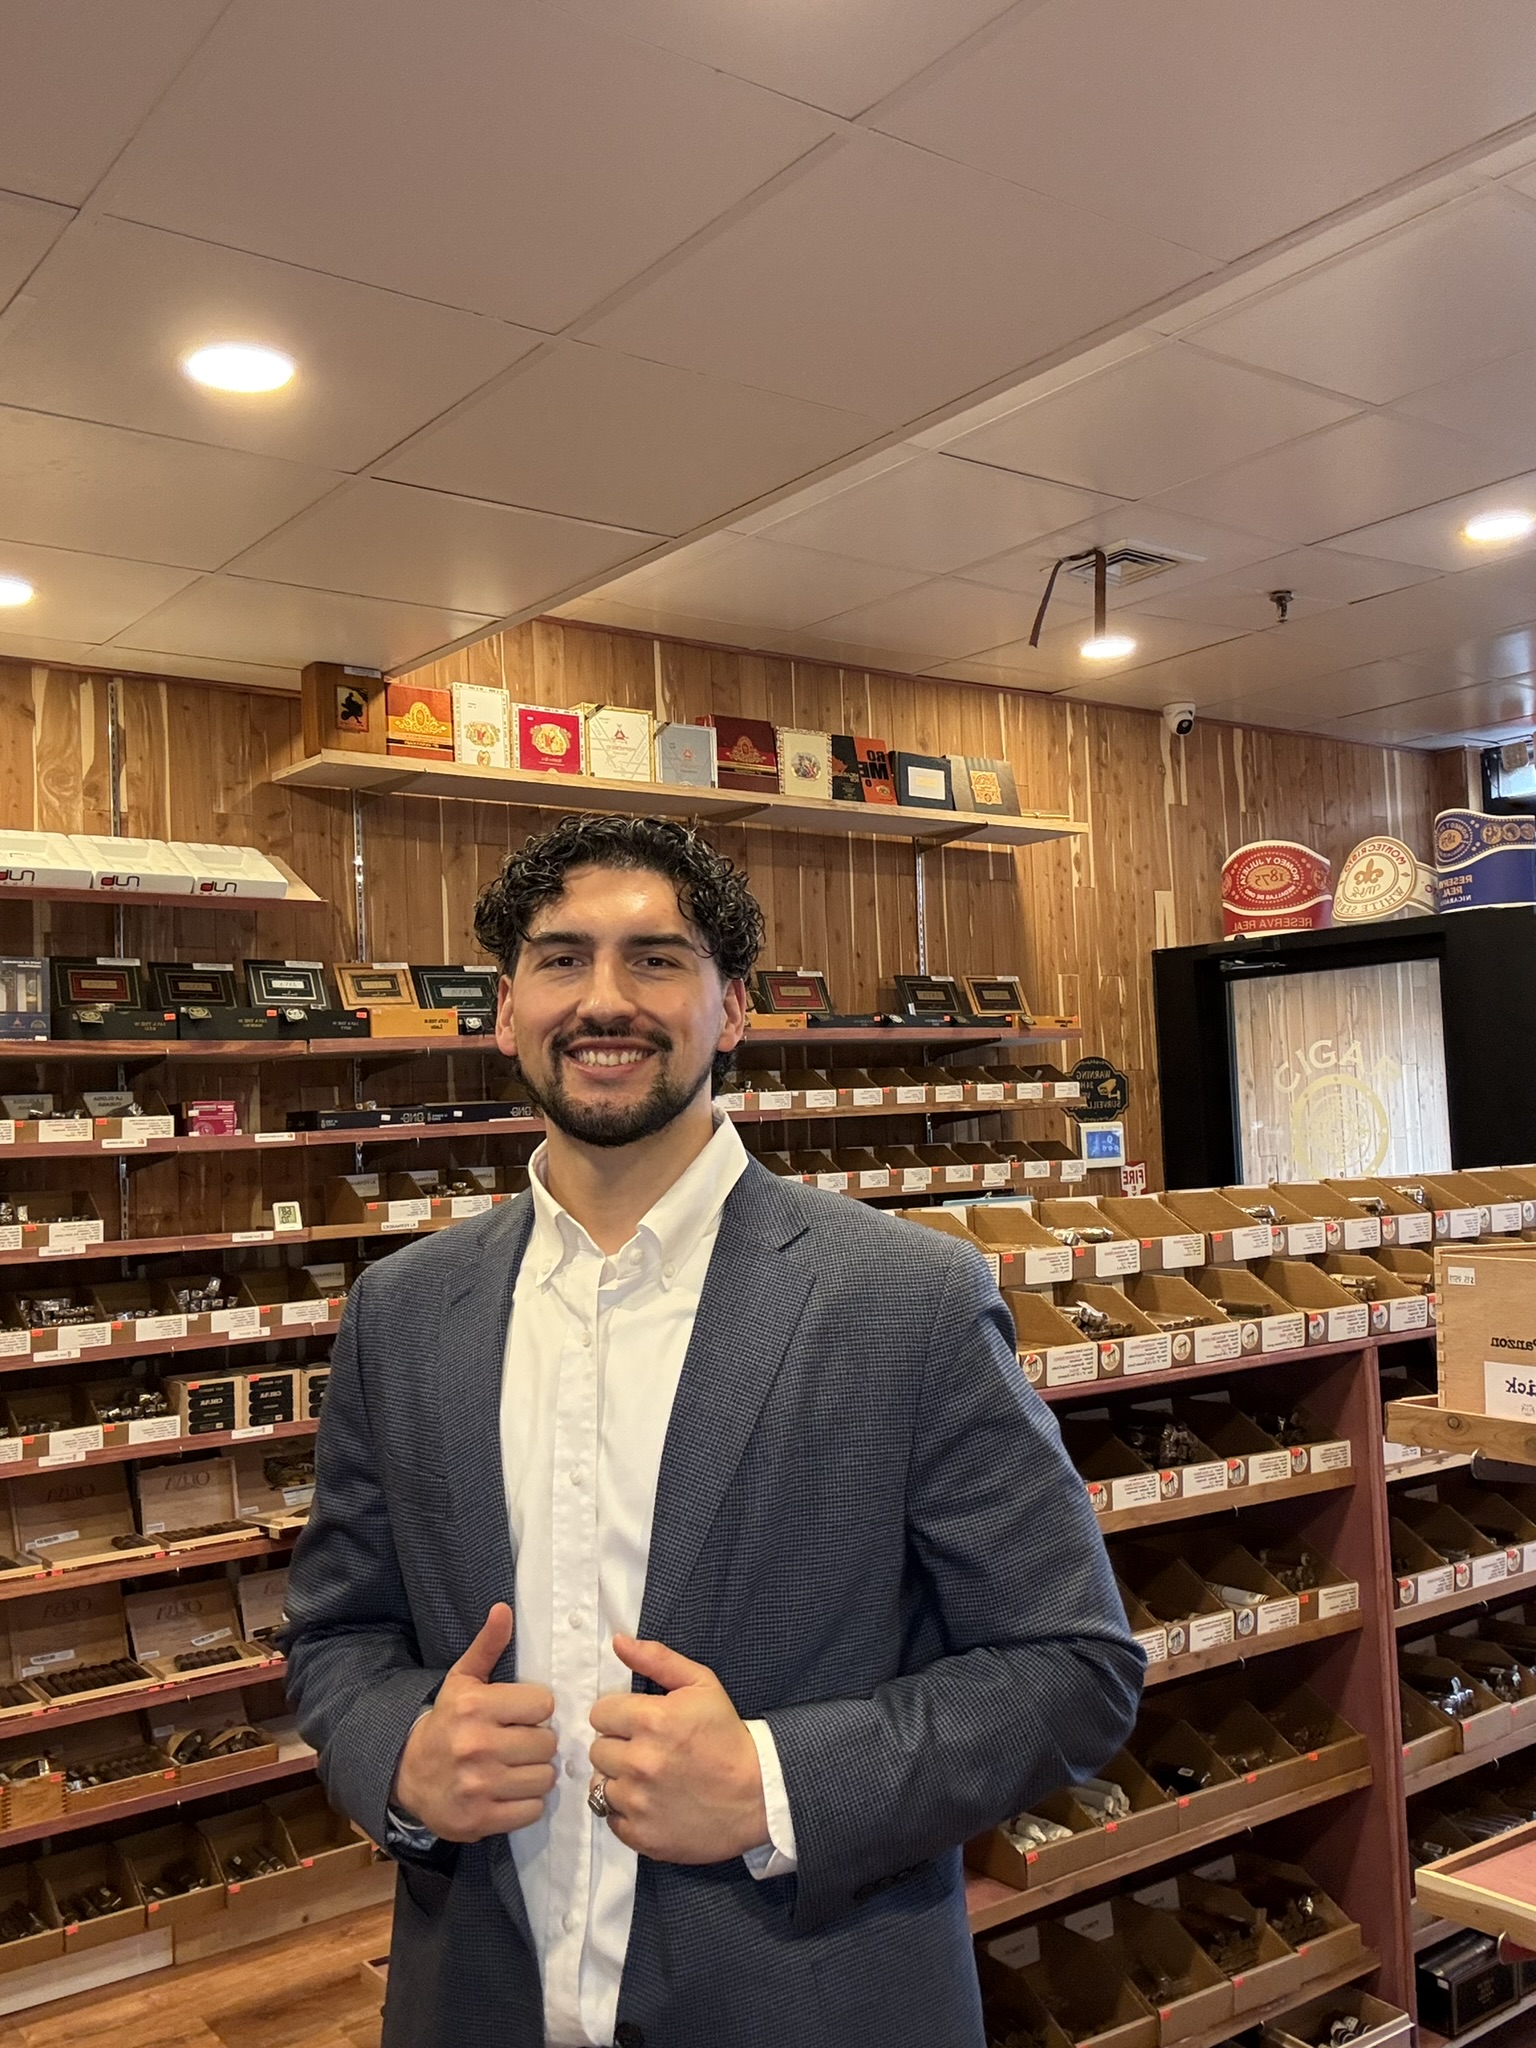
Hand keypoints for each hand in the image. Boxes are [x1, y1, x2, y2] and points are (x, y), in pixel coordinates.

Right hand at [393, 1604, 556, 1842]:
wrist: (408, 1775)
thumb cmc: (446, 1723)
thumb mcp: (462, 1681)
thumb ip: (487, 1646)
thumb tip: (503, 1609)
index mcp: (475, 1707)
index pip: (543, 1704)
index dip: (536, 1710)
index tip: (521, 1715)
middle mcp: (477, 1746)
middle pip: (547, 1743)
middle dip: (538, 1743)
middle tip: (521, 1743)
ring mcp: (478, 1786)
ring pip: (544, 1778)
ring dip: (536, 1774)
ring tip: (517, 1767)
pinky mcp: (480, 1819)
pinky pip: (532, 1811)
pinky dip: (527, 1804)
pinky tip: (509, 1792)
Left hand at [587, 1635, 767, 1864]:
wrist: (758, 1794)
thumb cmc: (727, 1736)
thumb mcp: (701, 1685)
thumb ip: (657, 1659)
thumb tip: (618, 1641)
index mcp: (651, 1720)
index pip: (600, 1714)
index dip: (620, 1716)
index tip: (640, 1723)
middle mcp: (639, 1762)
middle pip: (597, 1750)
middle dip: (619, 1747)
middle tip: (648, 1751)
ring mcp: (639, 1802)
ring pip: (600, 1784)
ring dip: (620, 1780)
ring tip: (650, 1779)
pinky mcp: (642, 1835)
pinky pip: (611, 1818)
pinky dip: (627, 1812)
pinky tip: (652, 1802)